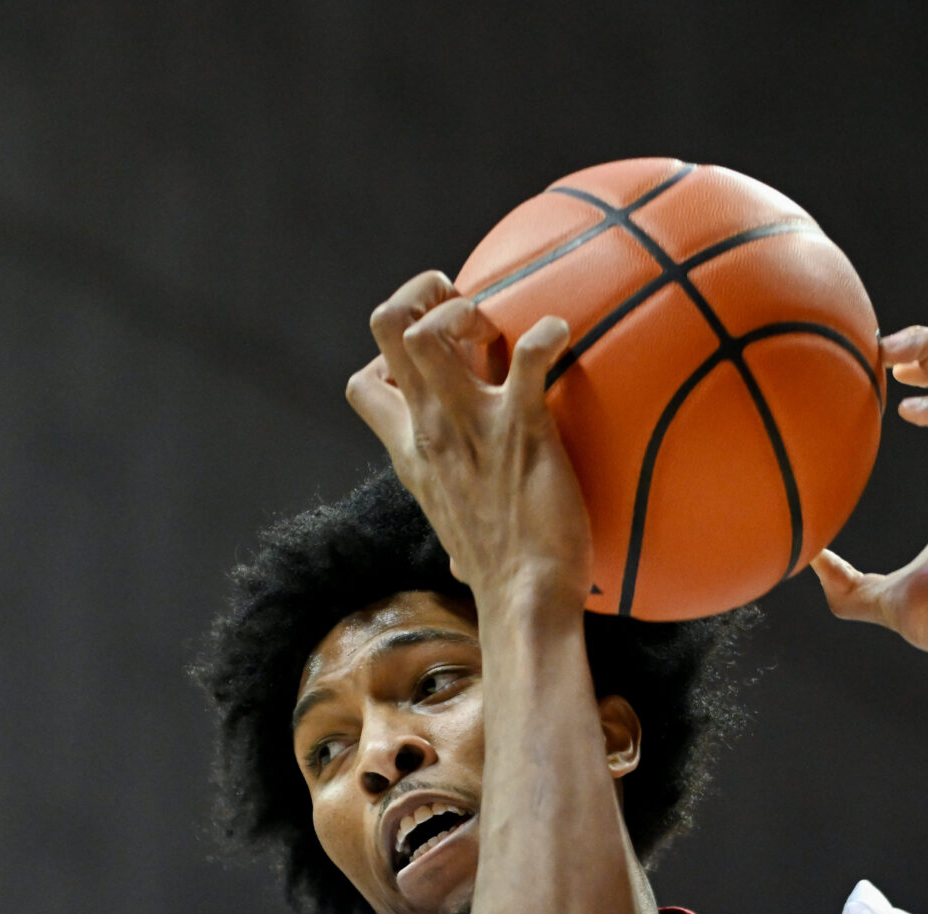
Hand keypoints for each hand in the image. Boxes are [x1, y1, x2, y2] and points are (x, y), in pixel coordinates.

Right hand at [345, 272, 586, 610]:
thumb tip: (460, 561)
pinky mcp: (518, 430)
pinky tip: (562, 335)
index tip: (439, 357)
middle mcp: (427, 429)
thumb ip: (456, 524)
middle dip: (422, 294)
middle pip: (386, 326)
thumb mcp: (459, 538)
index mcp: (410, 450)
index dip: (393, 352)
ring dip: (465, 309)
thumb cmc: (504, 575)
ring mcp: (468, 427)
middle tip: (469, 310)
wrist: (524, 604)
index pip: (365, 383)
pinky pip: (526, 358)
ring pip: (426, 331)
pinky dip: (545, 334)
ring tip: (501, 326)